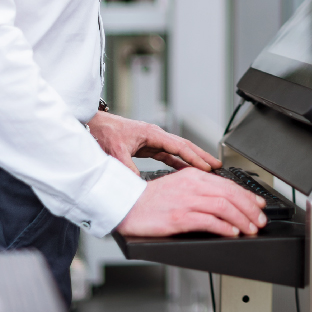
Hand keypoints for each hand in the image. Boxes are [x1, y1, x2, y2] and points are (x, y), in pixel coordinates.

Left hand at [88, 111, 221, 173]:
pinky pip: (168, 155)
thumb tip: (140, 186)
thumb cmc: (104, 133)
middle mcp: (155, 136)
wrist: (93, 125)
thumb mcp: (115, 152)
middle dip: (201, 156)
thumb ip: (128, 169)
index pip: (178, 147)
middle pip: (184, 146)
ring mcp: (152, 140)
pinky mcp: (147, 146)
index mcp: (152, 134)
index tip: (207, 167)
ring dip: (192, 160)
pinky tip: (185, 171)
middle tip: (218, 165)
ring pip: (178, 151)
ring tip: (207, 170)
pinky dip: (178, 163)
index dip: (193, 158)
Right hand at [116, 167, 267, 237]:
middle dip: (250, 209)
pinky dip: (224, 227)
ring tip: (251, 229)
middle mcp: (192, 185)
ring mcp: (186, 201)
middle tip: (260, 221)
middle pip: (230, 194)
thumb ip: (199, 191)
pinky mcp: (179, 217)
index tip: (259, 206)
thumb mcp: (178, 187)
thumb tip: (223, 202)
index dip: (247, 196)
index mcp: (193, 176)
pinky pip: (208, 220)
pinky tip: (233, 233)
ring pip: (224, 206)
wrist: (126, 205)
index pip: (228, 184)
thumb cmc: (151, 200)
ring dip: (242, 219)